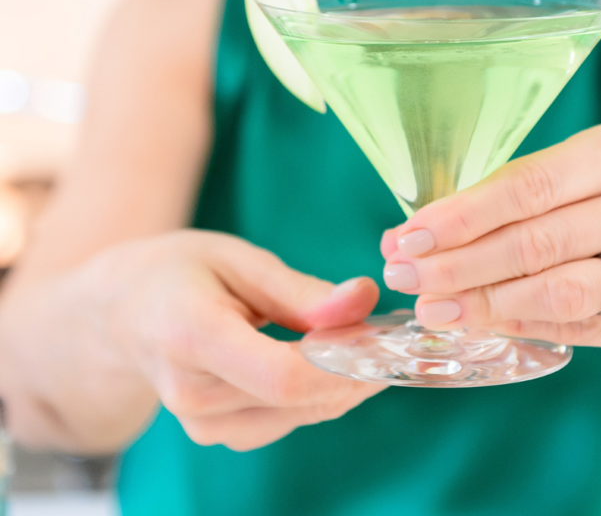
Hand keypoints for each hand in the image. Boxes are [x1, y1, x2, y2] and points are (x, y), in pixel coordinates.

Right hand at [90, 230, 382, 449]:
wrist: (122, 310)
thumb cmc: (179, 272)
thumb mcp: (238, 260)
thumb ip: (300, 290)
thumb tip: (363, 300)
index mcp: (192, 336)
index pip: (284, 376)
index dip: (344, 364)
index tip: (382, 335)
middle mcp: (192, 392)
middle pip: (298, 398)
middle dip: (354, 368)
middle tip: (386, 330)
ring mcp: (199, 422)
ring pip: (299, 414)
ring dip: (342, 382)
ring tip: (360, 338)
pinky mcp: (214, 433)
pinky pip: (286, 419)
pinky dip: (317, 392)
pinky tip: (327, 359)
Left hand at [381, 125, 600, 355]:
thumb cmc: (587, 212)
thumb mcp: (549, 190)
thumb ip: (484, 207)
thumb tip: (398, 240)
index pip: (531, 184)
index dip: (464, 215)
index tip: (408, 238)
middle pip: (541, 239)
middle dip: (461, 263)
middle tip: (407, 277)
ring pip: (562, 290)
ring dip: (486, 302)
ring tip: (433, 307)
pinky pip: (584, 329)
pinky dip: (524, 326)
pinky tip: (481, 323)